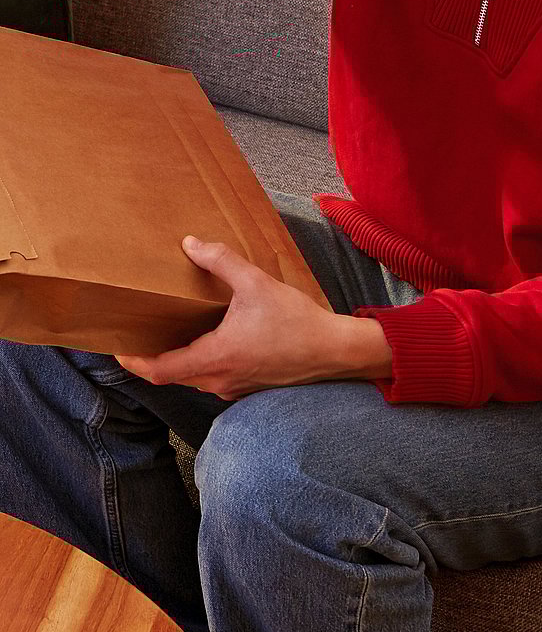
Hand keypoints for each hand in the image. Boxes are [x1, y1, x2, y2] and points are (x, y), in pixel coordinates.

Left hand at [115, 235, 392, 397]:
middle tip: (138, 332)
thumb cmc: (296, 321)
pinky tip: (207, 337)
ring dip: (177, 358)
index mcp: (214, 357)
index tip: (117, 348)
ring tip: (169, 332)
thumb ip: (220, 262)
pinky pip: (212, 377)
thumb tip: (191, 244)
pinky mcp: (247, 385)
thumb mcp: (256, 283)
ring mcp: (233, 386)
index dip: (133, 361)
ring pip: (192, 377)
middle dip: (151, 357)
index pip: (158, 370)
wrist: (334, 351)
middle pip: (171, 375)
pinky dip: (200, 361)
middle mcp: (218, 379)